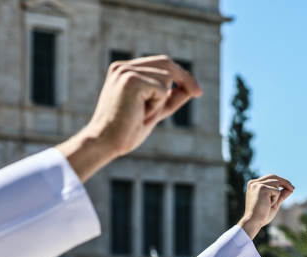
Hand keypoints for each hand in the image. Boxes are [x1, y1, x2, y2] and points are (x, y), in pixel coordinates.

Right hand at [56, 56, 202, 181]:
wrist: (106, 142)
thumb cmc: (127, 130)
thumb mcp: (154, 111)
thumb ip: (169, 99)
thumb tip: (192, 88)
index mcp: (124, 71)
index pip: (160, 64)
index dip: (181, 75)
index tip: (196, 89)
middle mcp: (122, 67)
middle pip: (166, 64)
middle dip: (186, 79)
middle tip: (199, 93)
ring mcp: (125, 71)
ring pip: (167, 80)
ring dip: (162, 102)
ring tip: (142, 114)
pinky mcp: (131, 80)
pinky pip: (162, 90)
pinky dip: (157, 106)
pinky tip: (140, 114)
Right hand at [238, 175, 295, 239]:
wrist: (254, 221)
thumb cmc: (262, 215)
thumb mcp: (274, 203)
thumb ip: (281, 195)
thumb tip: (290, 189)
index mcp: (254, 185)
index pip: (269, 178)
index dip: (281, 181)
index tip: (290, 187)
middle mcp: (254, 183)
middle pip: (274, 177)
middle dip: (285, 182)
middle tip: (293, 188)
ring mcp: (257, 184)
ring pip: (276, 183)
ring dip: (277, 195)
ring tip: (270, 205)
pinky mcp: (262, 188)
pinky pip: (276, 191)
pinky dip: (276, 199)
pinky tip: (269, 205)